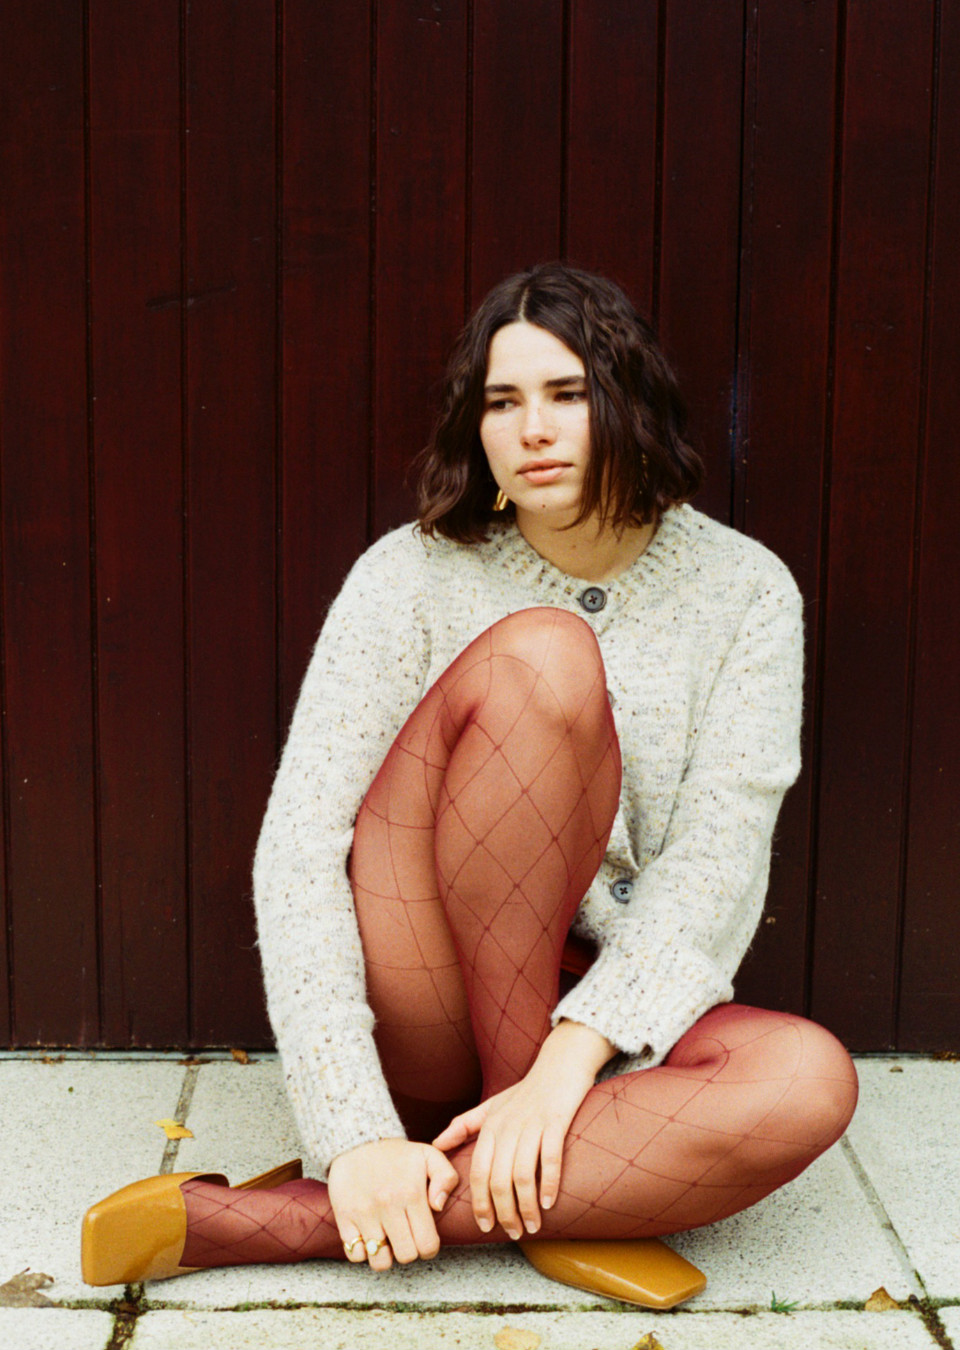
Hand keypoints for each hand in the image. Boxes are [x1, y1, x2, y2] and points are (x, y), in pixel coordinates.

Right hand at [327, 1137, 458, 1269]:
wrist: (356, 1140)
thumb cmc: (397, 1153)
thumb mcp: (428, 1155)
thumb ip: (446, 1177)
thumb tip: (438, 1206)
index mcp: (411, 1193)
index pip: (427, 1245)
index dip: (429, 1248)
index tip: (424, 1239)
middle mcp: (388, 1205)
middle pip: (406, 1256)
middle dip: (409, 1251)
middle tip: (406, 1237)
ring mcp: (364, 1213)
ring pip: (380, 1262)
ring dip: (385, 1255)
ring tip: (387, 1240)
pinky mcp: (344, 1217)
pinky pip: (355, 1255)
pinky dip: (363, 1252)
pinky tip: (369, 1236)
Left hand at [432, 1021, 614, 1239]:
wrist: (559, 1065)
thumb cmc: (526, 1091)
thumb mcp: (491, 1106)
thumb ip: (463, 1125)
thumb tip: (436, 1144)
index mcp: (491, 1126)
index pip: (477, 1172)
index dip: (480, 1203)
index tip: (486, 1226)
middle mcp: (507, 1126)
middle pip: (497, 1179)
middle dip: (504, 1212)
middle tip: (513, 1232)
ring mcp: (532, 1124)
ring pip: (522, 1174)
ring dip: (526, 1206)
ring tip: (532, 1226)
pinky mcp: (555, 1121)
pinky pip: (549, 1157)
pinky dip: (548, 1182)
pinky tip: (550, 1202)